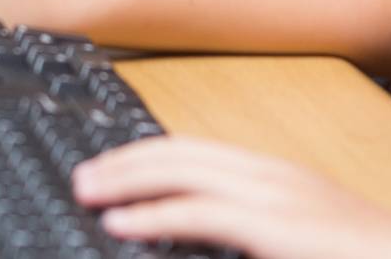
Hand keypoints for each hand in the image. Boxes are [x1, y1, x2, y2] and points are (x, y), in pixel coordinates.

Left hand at [72, 137, 390, 258]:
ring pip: (180, 171)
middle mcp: (274, 175)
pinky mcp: (278, 229)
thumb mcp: (306, 241)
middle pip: (179, 151)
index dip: (146, 154)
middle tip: (85, 176)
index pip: (197, 149)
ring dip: (125, 179)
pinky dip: (151, 214)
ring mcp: (278, 198)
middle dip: (124, 160)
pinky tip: (119, 223)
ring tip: (88, 192)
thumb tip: (214, 237)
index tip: (110, 165)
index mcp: (279, 177)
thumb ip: (260, 232)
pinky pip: (197, 213)